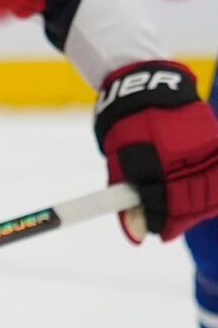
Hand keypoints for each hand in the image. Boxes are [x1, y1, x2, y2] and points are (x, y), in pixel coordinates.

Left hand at [95, 60, 217, 240]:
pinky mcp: (215, 142)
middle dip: (181, 220)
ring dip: (199, 209)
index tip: (157, 233)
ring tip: (184, 215)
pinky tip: (201, 199)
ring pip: (211, 192)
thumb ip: (128, 201)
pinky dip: (213, 191)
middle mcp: (184, 154)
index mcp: (154, 160)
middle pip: (192, 201)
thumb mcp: (119, 166)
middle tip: (169, 229)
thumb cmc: (126, 131)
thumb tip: (136, 236)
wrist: (147, 92)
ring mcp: (204, 147)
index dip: (162, 223)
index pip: (164, 203)